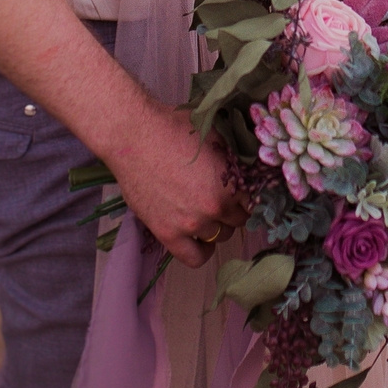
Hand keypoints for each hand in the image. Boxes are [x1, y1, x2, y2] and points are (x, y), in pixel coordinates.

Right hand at [106, 106, 246, 266]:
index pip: (253, 202)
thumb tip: (250, 170)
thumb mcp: (216, 137)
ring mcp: (192, 223)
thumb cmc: (174, 128)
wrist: (134, 137)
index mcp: (231, 182)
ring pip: (219, 237)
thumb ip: (235, 160)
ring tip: (204, 211)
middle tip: (219, 198)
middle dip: (231, 210)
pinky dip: (202, 252)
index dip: (246, 196)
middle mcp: (216, 207)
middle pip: (238, 221)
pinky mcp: (168, 233)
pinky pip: (194, 258)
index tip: (238, 194)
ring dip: (216, 226)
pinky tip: (201, 240)